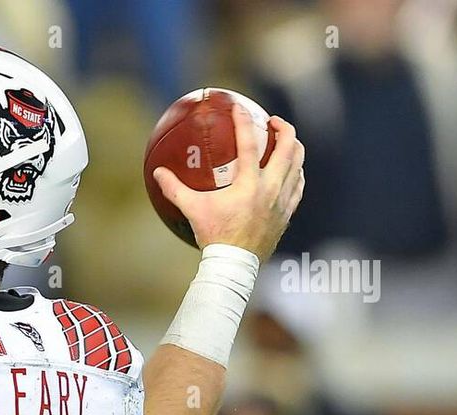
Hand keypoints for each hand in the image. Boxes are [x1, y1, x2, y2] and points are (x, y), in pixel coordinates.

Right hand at [153, 105, 304, 262]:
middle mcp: (270, 188)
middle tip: (273, 122)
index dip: (243, 122)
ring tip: (285, 141)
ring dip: (294, 148)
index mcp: (249, 184)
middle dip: (284, 129)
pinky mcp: (286, 213)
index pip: (249, 144)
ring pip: (298, 165)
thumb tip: (158, 173)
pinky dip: (296, 173)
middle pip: (288, 148)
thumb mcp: (193, 210)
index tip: (240, 107)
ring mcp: (282, 201)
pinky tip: (291, 170)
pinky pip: (298, 186)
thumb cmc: (214, 236)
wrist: (235, 264)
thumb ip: (175, 189)